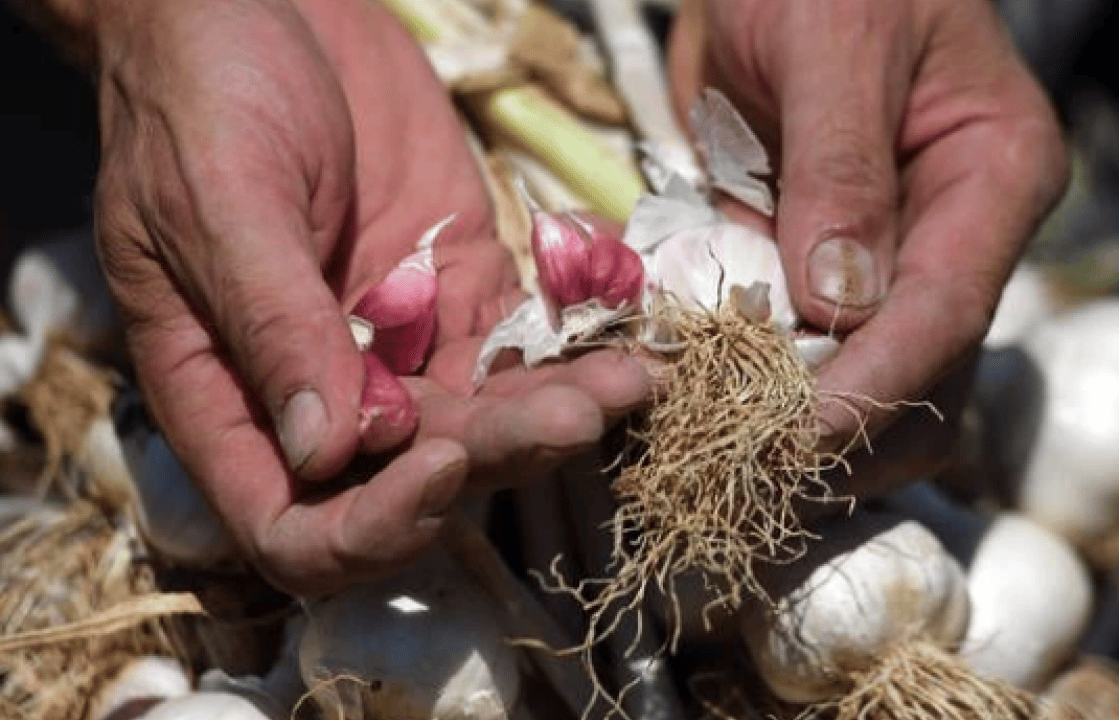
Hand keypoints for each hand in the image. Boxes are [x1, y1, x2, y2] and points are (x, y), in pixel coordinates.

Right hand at [90, 0, 652, 594]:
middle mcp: (320, 389)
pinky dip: (578, 350)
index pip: (294, 525)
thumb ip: (272, 323)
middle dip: (498, 456)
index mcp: (230, 395)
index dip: (368, 527)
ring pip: (486, 418)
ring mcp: (398, 342)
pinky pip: (525, 344)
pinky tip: (633, 343)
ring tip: (628, 382)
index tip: (438, 463)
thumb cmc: (202, 94)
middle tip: (575, 415)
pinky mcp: (460, 287)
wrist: (261, 4)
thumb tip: (326, 453)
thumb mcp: (219, 201)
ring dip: (558, 412)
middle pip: (414, 477)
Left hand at [668, 0, 1067, 493]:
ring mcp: (887, 263)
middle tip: (744, 460)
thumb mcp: (839, 41)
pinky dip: (750, 387)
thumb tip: (837, 305)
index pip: (946, 310)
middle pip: (920, 376)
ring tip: (716, 450)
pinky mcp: (818, 271)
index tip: (801, 437)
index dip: (876, 385)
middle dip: (841, 431)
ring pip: (865, 386)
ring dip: (797, 430)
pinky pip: (795, 352)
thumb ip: (841, 168)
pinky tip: (698, 405)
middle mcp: (953, 236)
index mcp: (993, 177)